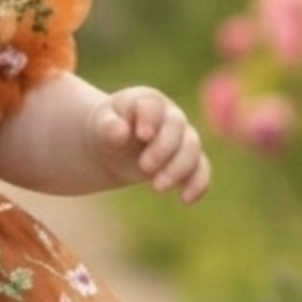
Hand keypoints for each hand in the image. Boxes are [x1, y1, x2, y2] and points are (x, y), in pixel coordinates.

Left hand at [88, 87, 210, 203]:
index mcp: (147, 101)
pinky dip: (198, 184)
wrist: (115, 146)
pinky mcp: (187, 161)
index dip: (151, 119)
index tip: (143, 135)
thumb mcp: (101, 126)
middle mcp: (170, 116)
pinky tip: (186, 200)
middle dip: (163, 149)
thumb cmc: (107, 129)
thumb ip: (108, 127)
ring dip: (178, 169)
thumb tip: (120, 132)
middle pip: (177, 127)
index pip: (154, 107)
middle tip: (144, 167)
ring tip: (157, 187)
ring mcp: (182, 138)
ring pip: (191, 149)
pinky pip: (201, 170)